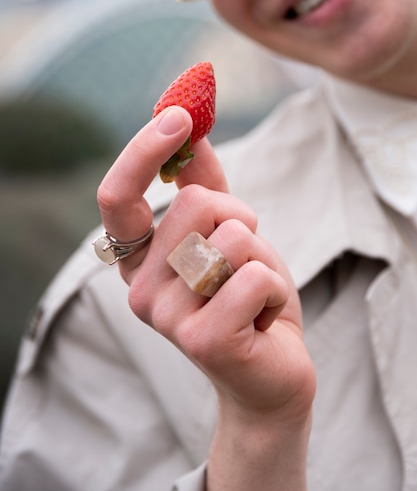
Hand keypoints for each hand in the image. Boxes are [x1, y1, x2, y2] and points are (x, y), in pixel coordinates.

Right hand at [97, 105, 314, 419]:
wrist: (272, 374)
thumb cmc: (247, 300)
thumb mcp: (227, 234)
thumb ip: (204, 184)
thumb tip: (194, 128)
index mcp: (139, 261)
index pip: (115, 197)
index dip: (143, 151)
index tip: (180, 116)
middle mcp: (139, 290)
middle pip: (195, 206)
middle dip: (241, 218)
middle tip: (245, 258)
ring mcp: (166, 318)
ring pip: (232, 238)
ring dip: (262, 258)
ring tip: (254, 293)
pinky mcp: (203, 340)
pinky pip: (255, 276)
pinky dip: (276, 290)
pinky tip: (265, 319)